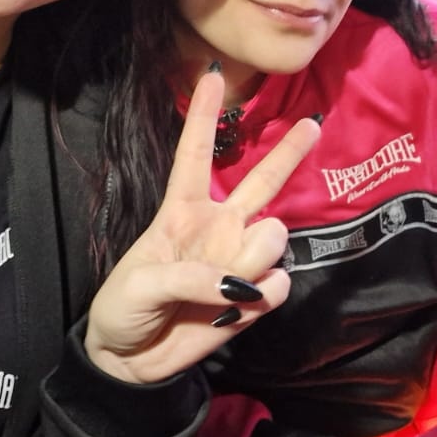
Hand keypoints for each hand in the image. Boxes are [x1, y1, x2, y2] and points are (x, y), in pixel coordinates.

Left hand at [85, 67, 319, 384]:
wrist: (131, 361)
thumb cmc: (124, 308)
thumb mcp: (141, 283)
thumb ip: (191, 275)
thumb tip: (241, 281)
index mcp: (181, 211)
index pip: (195, 156)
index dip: (204, 116)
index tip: (214, 75)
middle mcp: (218, 228)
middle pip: (262, 181)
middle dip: (288, 151)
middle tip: (312, 122)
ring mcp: (240, 260)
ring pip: (273, 237)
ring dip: (253, 259)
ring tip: (225, 287)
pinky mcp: (255, 296)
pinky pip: (277, 285)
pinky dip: (259, 297)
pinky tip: (236, 308)